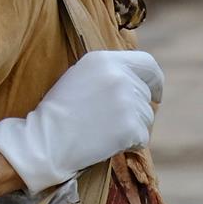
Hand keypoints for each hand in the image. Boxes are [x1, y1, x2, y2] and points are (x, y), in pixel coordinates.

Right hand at [0, 50, 163, 193]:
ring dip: (132, 127)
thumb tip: (138, 78)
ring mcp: (126, 101)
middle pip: (145, 95)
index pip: (147, 64)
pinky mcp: (129, 126)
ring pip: (146, 117)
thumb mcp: (81, 75)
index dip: (155, 80)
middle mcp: (119, 76)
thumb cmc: (60, 110)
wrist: (46, 140)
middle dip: (134, 110)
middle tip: (110, 122)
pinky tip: (107, 143)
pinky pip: (143, 137)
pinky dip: (130, 144)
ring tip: (103, 131)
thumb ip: (110, 71)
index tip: (156, 94)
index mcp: (105, 59)